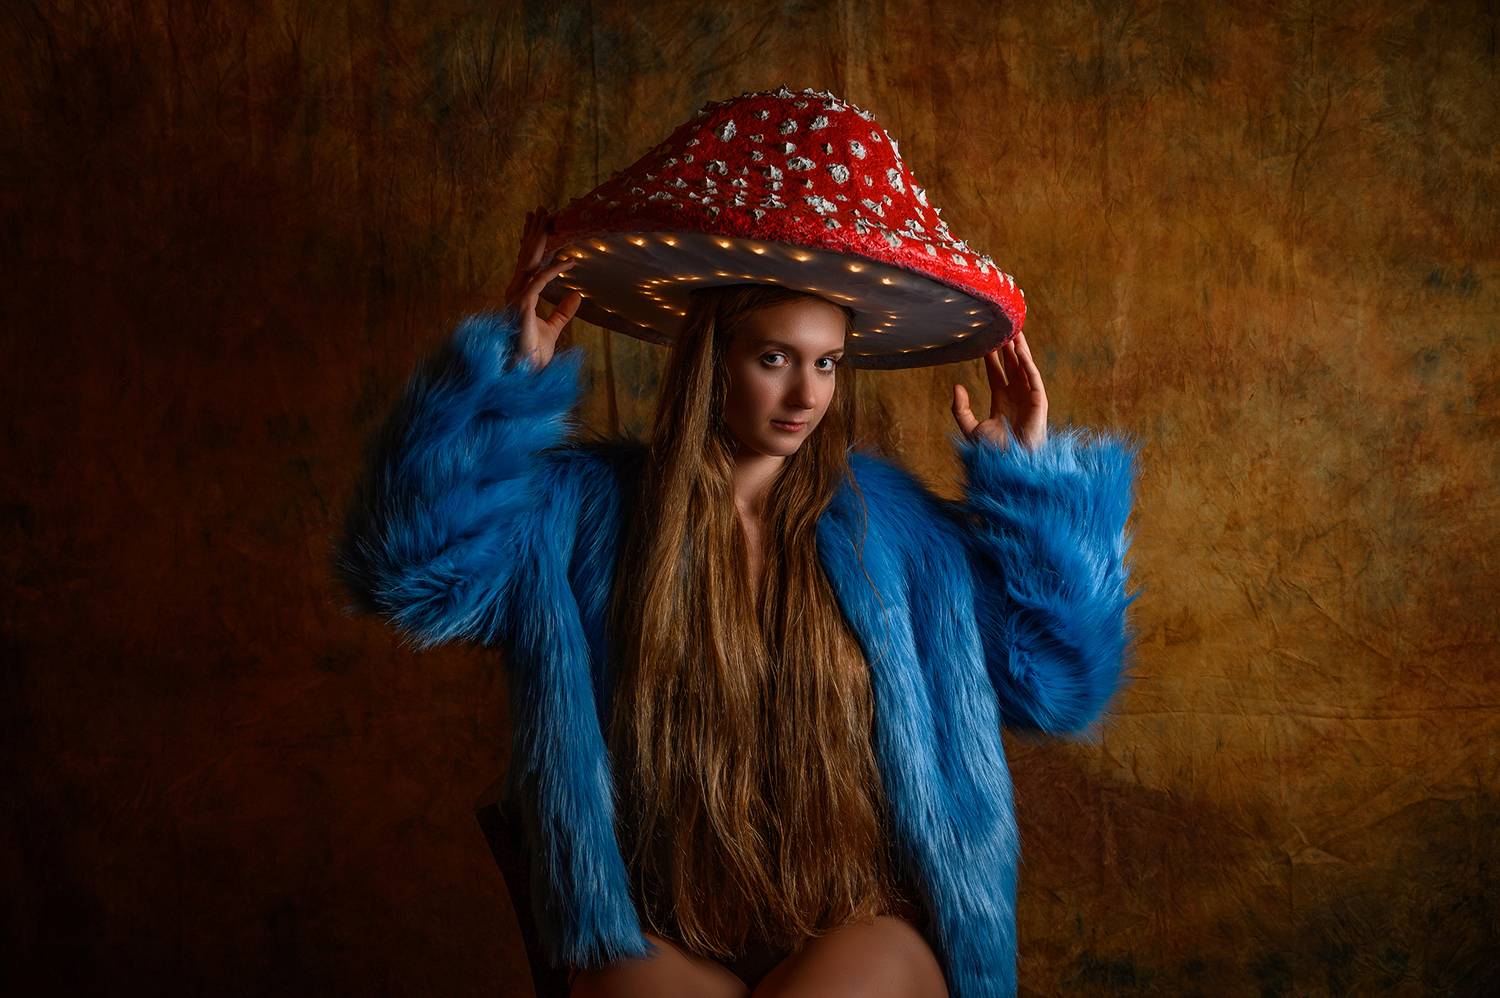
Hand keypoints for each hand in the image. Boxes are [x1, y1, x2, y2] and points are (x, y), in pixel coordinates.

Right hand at [503, 206, 583, 370]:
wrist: (523, 372)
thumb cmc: (533, 354)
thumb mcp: (553, 328)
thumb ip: (563, 311)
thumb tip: (577, 294)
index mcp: (520, 295)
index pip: (527, 262)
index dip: (533, 241)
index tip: (540, 223)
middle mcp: (515, 292)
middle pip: (526, 256)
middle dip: (534, 232)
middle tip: (542, 209)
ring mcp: (516, 298)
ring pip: (529, 263)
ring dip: (539, 240)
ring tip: (549, 220)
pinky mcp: (522, 307)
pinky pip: (538, 282)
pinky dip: (554, 270)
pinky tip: (568, 261)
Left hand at [952, 330, 1047, 451]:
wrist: (1009, 465)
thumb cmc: (993, 453)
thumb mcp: (970, 428)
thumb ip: (961, 409)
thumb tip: (957, 386)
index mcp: (1001, 402)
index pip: (996, 374)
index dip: (991, 358)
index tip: (986, 341)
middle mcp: (1015, 397)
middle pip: (1011, 366)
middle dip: (1006, 347)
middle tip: (1001, 327)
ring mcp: (1028, 398)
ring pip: (1023, 367)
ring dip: (1019, 349)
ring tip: (1014, 330)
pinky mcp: (1038, 401)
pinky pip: (1033, 377)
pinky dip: (1027, 363)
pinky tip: (1019, 349)